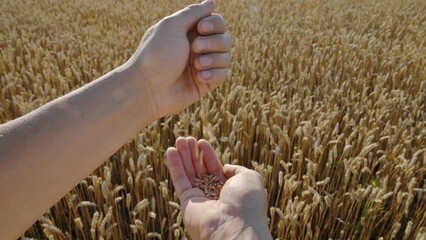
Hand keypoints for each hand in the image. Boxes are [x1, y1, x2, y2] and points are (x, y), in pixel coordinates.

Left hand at [127, 0, 231, 118]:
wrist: (148, 88)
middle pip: (225, 39)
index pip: (217, 22)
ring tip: (196, 66)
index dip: (215, 24)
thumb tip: (212, 2)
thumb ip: (193, 13)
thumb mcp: (172, 26)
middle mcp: (198, 48)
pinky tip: (199, 77)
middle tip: (194, 48)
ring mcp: (203, 66)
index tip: (201, 28)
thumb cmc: (156, 54)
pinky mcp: (205, 83)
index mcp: (190, 32)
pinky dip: (214, 74)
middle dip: (213, 42)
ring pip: (226, 57)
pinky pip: (223, 75)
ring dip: (213, 59)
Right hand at [166, 137, 271, 239]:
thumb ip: (237, 169)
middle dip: (193, 154)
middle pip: (200, 170)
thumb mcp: (250, 178)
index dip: (208, 155)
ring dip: (182, 156)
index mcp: (230, 190)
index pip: (216, 169)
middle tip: (185, 138)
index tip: (201, 141)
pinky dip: (174, 166)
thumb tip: (223, 167)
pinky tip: (170, 151)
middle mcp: (214, 196)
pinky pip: (180, 181)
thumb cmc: (247, 203)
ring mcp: (200, 200)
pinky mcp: (187, 204)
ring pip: (188, 174)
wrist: (235, 228)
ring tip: (178, 139)